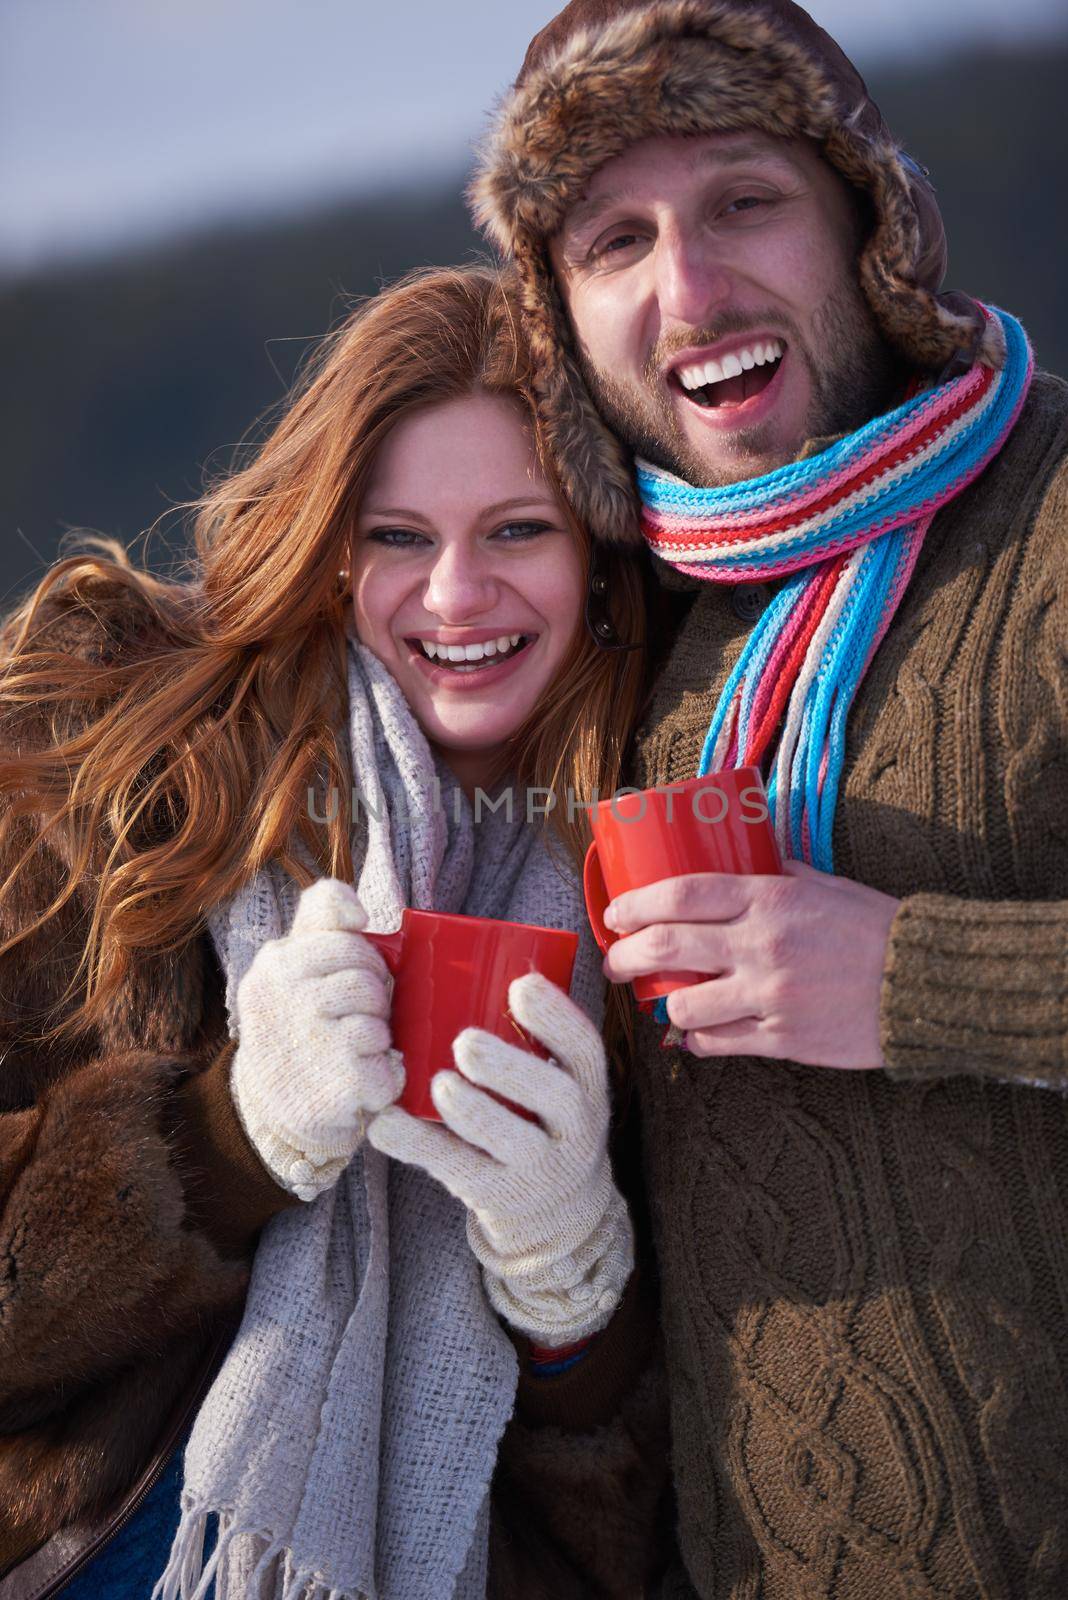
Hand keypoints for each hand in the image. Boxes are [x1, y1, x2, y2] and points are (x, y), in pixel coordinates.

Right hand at [232, 878, 402, 1198]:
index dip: (365, 959)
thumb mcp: (294, 965)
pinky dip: (387, 1079)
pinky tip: (362, 1084)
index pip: (346, 936)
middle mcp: (285, 996)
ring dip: (379, 1040)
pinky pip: (390, 1066)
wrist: (270, 1113)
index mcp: (277, 963)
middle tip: (355, 1023)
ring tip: (353, 1054)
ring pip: (380, 1019)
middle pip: (370, 977)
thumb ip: (322, 919)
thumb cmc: (297, 1026)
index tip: (355, 979)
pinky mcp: (338, 1083)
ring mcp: (311, 1038)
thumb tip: (357, 910)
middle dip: (375, 1000)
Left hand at [367, 971, 632, 1344]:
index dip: (558, 1016)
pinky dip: (419, 1147)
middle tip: (466, 1043)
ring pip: (513, 1143)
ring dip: (473, 1111)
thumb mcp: (554, 1080)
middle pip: (555, 1097)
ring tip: (439, 1084)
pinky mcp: (498, 1196)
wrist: (557, 1210)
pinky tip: (385, 1124)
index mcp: (587, 1085)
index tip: (521, 985)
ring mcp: (539, 1169)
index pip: (585, 1048)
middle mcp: (575, 1128)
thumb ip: (526, 1038)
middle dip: (511, 1068)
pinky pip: (460, 1172)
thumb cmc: (539, 1116)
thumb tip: (453, 960)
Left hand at [603, 860, 900, 1068]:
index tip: (616, 913)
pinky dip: (697, 1039)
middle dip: (625, 956)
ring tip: (659, 1001)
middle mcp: (762, 945)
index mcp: (770, 898)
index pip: (681, 894)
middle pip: (666, 947)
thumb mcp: (823, 882)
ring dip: (663, 1005)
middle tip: (614, 962)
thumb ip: (777, 871)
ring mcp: (770, 995)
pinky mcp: (783, 1038)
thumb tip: (740, 852)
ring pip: (684, 1006)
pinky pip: (719, 1043)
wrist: (925, 983)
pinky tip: (694, 1033)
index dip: (635, 904)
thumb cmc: (874, 927)